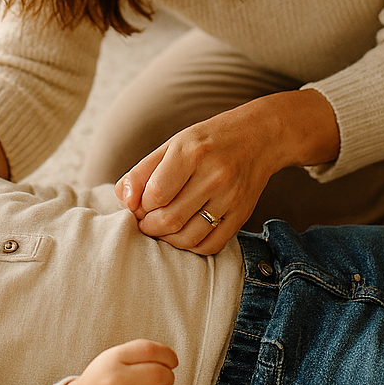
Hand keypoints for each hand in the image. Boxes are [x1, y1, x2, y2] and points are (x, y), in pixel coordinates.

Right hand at [59, 340, 176, 384]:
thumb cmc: (104, 382)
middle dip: (168, 378)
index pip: (149, 350)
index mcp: (113, 359)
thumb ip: (139, 354)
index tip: (171, 362)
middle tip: (160, 383)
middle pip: (161, 375)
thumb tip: (172, 360)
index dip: (168, 355)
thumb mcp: (112, 358)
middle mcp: (115, 381)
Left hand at [116, 89, 339, 254]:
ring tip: (162, 228)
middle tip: (145, 221)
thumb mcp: (173, 144)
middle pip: (169, 220)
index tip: (139, 204)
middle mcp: (214, 176)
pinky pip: (211, 246)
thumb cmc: (209, 140)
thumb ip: (142, 171)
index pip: (154, 195)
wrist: (260, 137)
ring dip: (167, 239)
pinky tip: (185, 233)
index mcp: (192, 152)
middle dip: (149, 226)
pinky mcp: (242, 214)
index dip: (139, 206)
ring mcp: (231, 198)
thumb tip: (123, 200)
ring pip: (188, 238)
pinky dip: (191, 247)